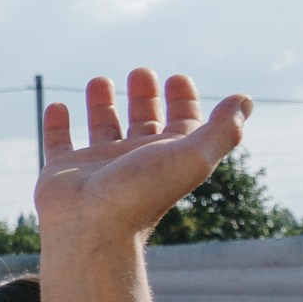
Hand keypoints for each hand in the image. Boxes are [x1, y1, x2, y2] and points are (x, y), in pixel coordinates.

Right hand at [35, 70, 248, 247]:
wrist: (90, 228)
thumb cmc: (142, 194)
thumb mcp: (193, 157)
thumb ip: (223, 129)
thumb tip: (244, 99)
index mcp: (166, 157)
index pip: (181, 124)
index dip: (183, 101)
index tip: (177, 79)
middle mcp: (134, 160)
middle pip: (143, 123)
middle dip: (144, 97)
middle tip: (141, 73)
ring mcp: (96, 165)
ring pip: (101, 128)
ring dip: (101, 104)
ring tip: (100, 80)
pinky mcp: (62, 170)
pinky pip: (58, 143)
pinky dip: (57, 124)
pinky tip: (58, 106)